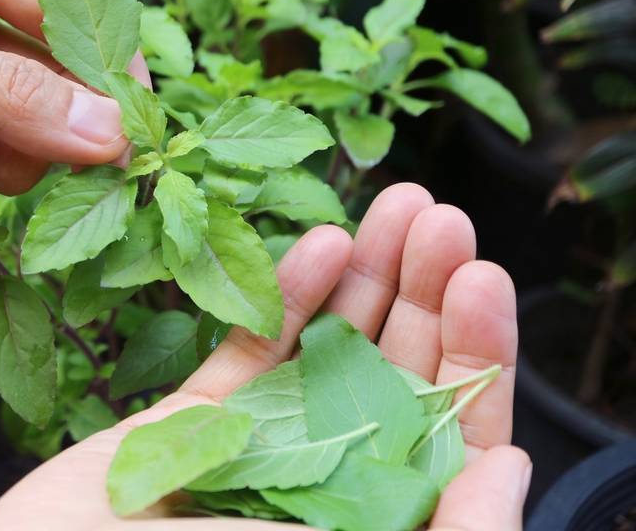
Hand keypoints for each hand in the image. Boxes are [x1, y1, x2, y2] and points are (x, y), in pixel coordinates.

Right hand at [0, 184, 530, 530]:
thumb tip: (509, 469)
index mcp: (371, 518)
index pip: (450, 433)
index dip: (476, 353)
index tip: (483, 277)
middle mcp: (327, 481)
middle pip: (391, 375)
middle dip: (422, 291)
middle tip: (438, 214)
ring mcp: (260, 448)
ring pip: (325, 350)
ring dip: (363, 277)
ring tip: (392, 204)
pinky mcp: (194, 424)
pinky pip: (246, 354)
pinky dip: (281, 299)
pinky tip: (318, 243)